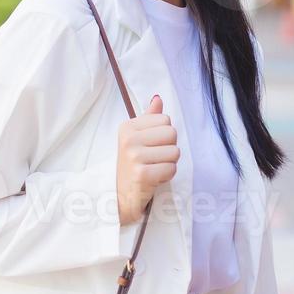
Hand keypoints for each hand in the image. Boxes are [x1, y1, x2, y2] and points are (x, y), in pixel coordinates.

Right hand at [116, 95, 179, 225]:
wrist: (119, 195)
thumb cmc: (132, 164)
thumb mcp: (136, 138)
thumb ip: (149, 118)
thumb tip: (158, 98)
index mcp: (128, 126)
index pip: (165, 119)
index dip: (164, 135)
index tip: (151, 146)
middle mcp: (129, 139)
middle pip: (172, 133)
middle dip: (169, 148)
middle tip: (155, 158)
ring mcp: (134, 157)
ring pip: (175, 152)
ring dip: (169, 163)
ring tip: (154, 168)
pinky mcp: (141, 174)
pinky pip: (171, 168)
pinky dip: (167, 175)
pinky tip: (154, 178)